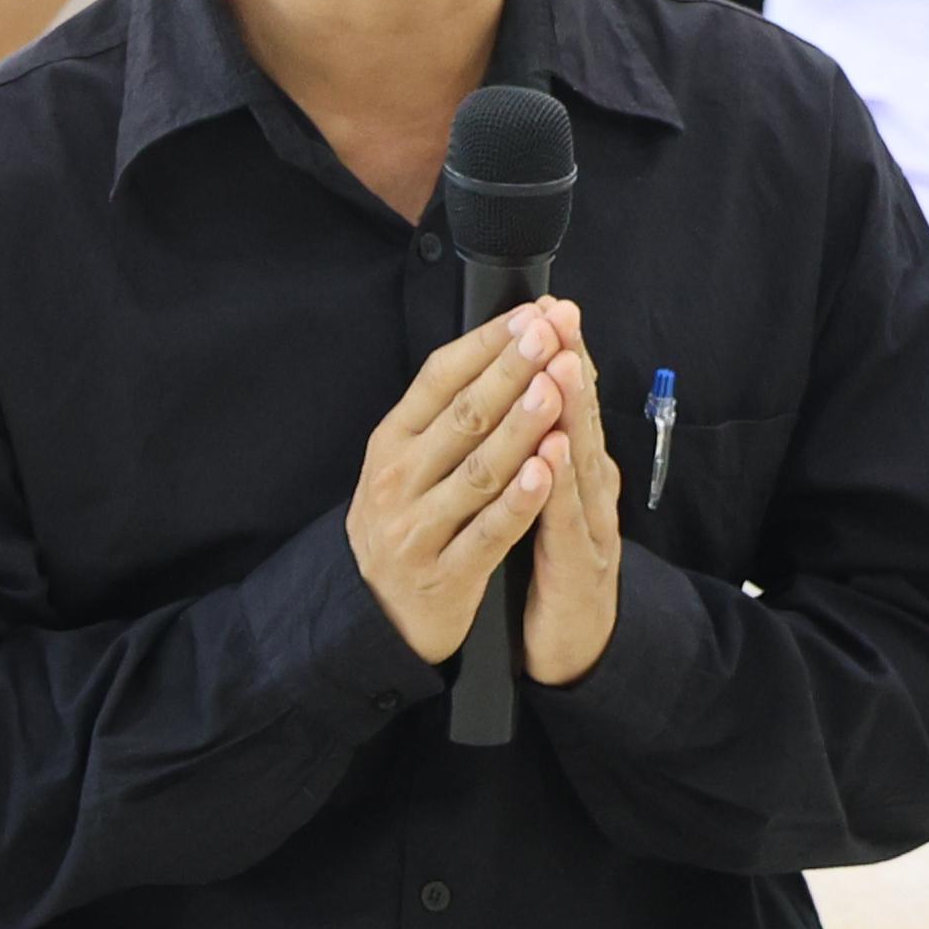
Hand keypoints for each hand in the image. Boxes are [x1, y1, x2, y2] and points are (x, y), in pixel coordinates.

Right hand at [351, 300, 573, 669]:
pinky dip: (519, 500)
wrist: (373, 615)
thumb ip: (443, 415)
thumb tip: (500, 346)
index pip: (439, 377)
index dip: (487, 343)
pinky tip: (547, 470)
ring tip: (555, 389)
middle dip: (511, 370)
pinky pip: (488, 531)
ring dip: (521, 426)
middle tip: (549, 334)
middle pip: (464, 416)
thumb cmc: (406, 523)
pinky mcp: (444, 574)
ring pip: (479, 470)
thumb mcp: (405, 463)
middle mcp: (399, 478)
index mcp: (392, 441)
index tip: (531, 314)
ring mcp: (418, 527)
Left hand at [518, 302, 622, 688]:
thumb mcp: (549, 499)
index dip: (562, 352)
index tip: (550, 304)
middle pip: (582, 418)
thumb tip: (528, 389)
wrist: (577, 649)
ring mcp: (591, 526)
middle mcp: (591, 488)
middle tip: (562, 317)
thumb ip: (543, 447)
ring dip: (572, 413)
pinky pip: (566, 522)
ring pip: (581, 462)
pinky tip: (553, 455)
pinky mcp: (580, 567)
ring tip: (562, 367)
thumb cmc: (555, 567)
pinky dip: (559, 487)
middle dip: (570, 364)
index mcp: (577, 469)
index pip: (570, 401)